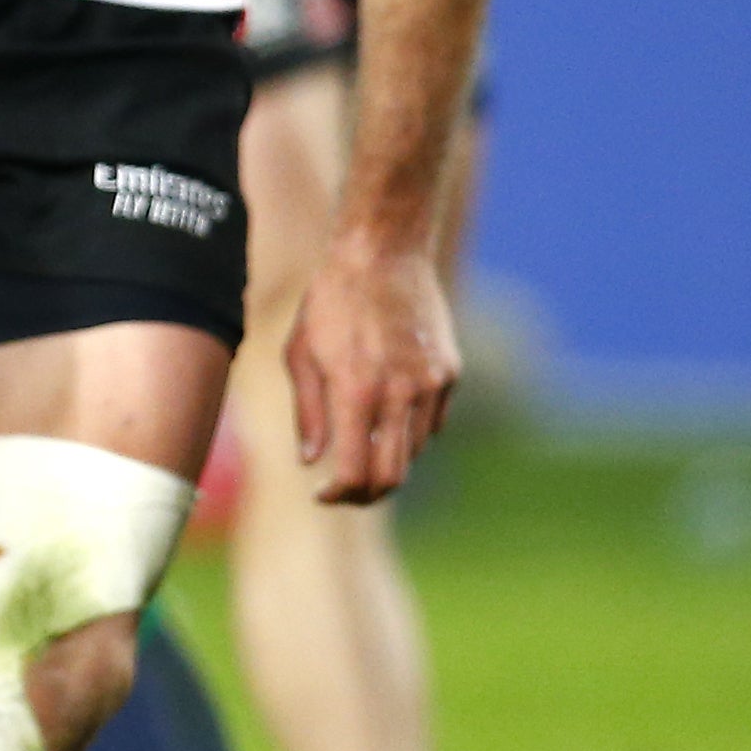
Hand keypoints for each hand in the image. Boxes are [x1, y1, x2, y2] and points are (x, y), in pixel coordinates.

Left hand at [282, 234, 460, 503]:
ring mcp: (432, 384)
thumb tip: (311, 461)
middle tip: (344, 490)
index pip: (357, 473)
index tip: (322, 494)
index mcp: (357, 393)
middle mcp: (401, 394)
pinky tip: (384, 417)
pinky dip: (409, 433)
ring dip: (386, 461)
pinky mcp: (450, 372)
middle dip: (367, 494)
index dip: (339, 495)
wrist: (382, 255)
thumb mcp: (300, 356)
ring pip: (414, 451)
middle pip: (394, 476)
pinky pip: (433, 423)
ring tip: (358, 448)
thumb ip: (308, 414)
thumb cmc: (329, 304)